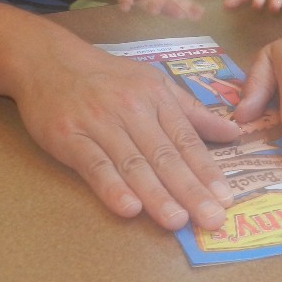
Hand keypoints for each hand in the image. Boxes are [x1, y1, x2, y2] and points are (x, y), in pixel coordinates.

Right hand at [12, 43, 240, 229]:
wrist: (47, 61)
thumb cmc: (106, 76)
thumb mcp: (153, 82)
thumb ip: (191, 111)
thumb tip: (233, 134)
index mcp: (155, 97)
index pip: (185, 139)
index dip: (207, 169)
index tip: (226, 198)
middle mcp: (131, 109)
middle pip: (164, 155)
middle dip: (190, 189)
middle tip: (212, 220)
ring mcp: (99, 123)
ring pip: (132, 163)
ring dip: (156, 194)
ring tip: (177, 221)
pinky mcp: (69, 136)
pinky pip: (93, 165)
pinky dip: (111, 187)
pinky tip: (128, 208)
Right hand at [105, 0, 202, 19]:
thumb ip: (176, 3)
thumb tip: (200, 13)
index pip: (176, 0)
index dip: (187, 7)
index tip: (199, 14)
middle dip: (171, 6)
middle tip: (181, 14)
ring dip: (149, 2)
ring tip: (155, 10)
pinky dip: (124, 0)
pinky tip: (125, 8)